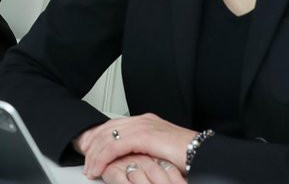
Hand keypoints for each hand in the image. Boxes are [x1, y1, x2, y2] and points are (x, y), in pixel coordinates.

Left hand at [77, 115, 195, 179]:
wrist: (203, 154)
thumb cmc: (186, 156)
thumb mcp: (159, 152)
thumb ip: (143, 151)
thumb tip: (130, 160)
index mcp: (146, 122)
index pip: (113, 126)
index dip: (98, 139)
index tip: (89, 152)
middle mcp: (142, 120)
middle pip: (106, 129)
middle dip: (92, 146)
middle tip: (85, 162)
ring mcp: (143, 125)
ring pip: (107, 138)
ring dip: (94, 155)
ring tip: (90, 169)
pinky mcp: (143, 135)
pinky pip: (114, 147)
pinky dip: (102, 158)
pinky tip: (98, 168)